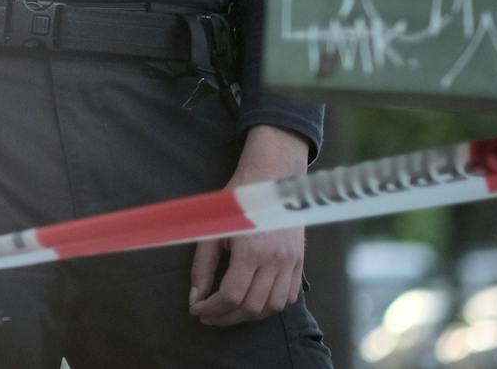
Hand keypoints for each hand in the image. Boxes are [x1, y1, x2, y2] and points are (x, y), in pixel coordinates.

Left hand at [189, 125, 310, 326]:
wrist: (272, 178)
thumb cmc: (236, 200)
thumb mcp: (213, 229)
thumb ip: (203, 266)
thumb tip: (196, 297)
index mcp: (251, 250)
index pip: (232, 295)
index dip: (212, 308)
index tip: (197, 309)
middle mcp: (276, 260)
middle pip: (252, 307)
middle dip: (226, 317)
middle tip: (208, 315)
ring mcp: (291, 263)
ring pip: (273, 307)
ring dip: (249, 316)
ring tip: (228, 312)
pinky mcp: (299, 262)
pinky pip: (289, 297)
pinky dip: (270, 306)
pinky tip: (252, 301)